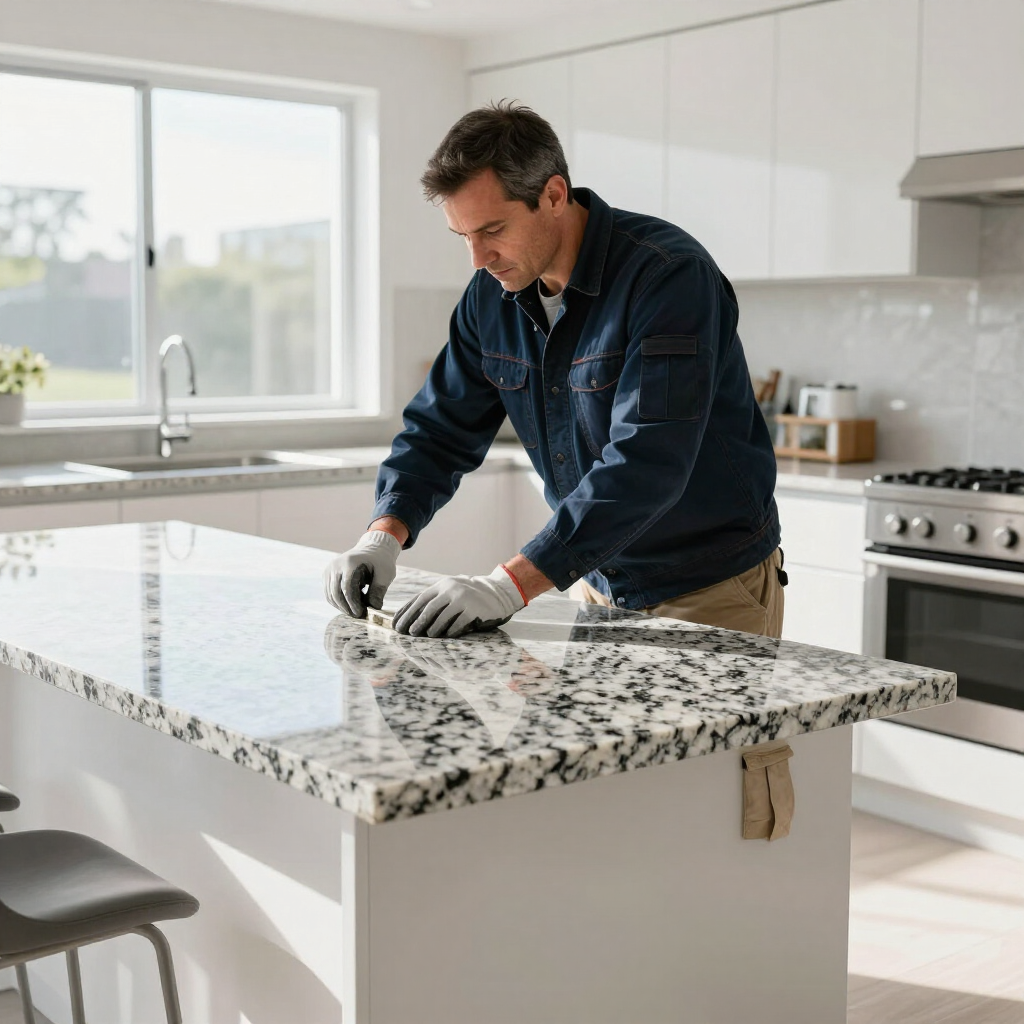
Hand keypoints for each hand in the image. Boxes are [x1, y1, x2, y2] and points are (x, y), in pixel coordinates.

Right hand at [323, 530, 401, 617]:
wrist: (372, 549)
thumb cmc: (381, 561)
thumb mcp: (386, 573)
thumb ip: (379, 589)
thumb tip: (374, 607)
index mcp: (350, 562)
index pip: (346, 587)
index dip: (352, 603)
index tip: (361, 613)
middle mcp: (336, 565)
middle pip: (335, 593)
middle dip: (346, 608)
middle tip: (359, 616)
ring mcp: (329, 570)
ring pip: (330, 596)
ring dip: (342, 607)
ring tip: (356, 611)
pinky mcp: (327, 575)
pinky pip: (329, 594)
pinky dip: (338, 602)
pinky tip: (351, 604)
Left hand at [393, 566, 524, 637]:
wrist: (497, 593)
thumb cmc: (469, 597)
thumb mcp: (451, 593)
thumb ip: (435, 601)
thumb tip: (411, 619)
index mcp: (442, 585)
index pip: (420, 599)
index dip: (406, 612)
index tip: (397, 624)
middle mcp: (451, 589)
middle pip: (429, 607)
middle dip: (416, 621)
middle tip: (408, 633)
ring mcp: (463, 598)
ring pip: (442, 616)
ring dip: (432, 628)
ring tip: (426, 636)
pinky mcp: (474, 609)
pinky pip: (459, 623)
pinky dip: (450, 631)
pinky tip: (445, 637)